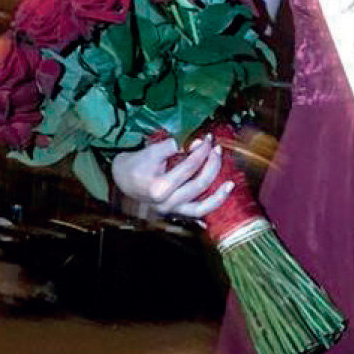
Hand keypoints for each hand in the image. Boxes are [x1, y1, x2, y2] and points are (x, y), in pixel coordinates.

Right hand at [111, 135, 231, 221]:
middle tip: (217, 149)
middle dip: (212, 164)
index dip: (202, 150)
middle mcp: (167, 203)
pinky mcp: (175, 213)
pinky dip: (209, 209)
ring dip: (218, 194)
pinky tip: (221, 203)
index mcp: (160, 188)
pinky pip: (196, 215)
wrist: (122, 180)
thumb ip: (174, 146)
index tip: (208, 139)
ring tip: (230, 184)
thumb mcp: (152, 150)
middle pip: (199, 183)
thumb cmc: (136, 164)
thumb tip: (199, 144)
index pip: (190, 166)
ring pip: (201, 207)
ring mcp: (172, 211)